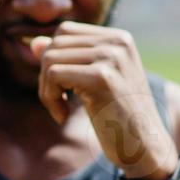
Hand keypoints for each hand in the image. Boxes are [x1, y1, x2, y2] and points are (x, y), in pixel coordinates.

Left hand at [31, 22, 178, 179]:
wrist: (145, 148)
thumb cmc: (118, 118)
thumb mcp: (92, 83)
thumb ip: (67, 59)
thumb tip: (35, 43)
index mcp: (118, 38)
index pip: (65, 32)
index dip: (53, 60)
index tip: (65, 88)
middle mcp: (118, 41)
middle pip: (55, 44)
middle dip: (46, 76)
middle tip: (60, 103)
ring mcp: (112, 57)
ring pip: (50, 59)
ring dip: (47, 90)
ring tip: (62, 110)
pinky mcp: (102, 77)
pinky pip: (54, 75)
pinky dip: (50, 99)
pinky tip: (64, 116)